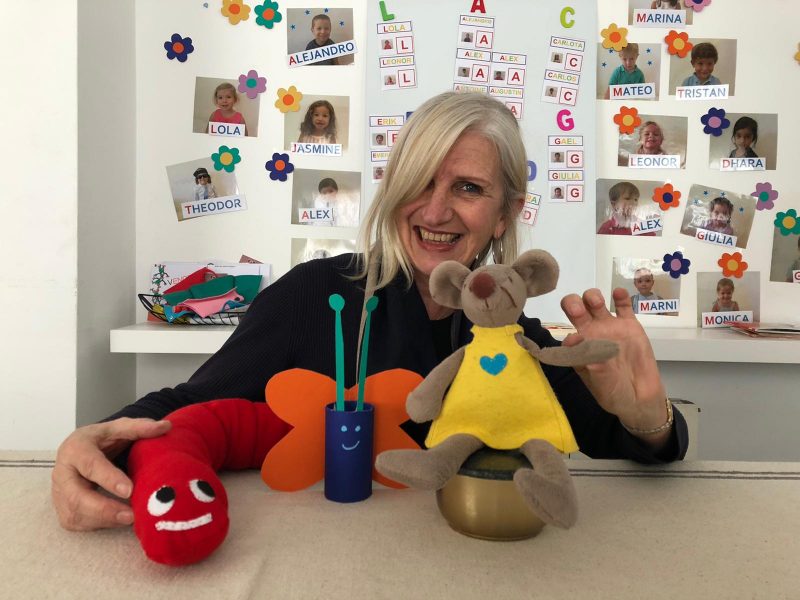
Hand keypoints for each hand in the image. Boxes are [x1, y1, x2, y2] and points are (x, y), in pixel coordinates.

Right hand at [51, 418, 170, 530]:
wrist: (80, 451)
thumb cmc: (101, 440)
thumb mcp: (117, 428)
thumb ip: (139, 427)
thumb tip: (166, 426)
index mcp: (75, 449)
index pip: (90, 465)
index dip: (109, 479)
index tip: (129, 491)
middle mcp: (62, 473)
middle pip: (77, 496)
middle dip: (104, 509)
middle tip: (132, 515)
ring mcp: (59, 493)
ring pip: (75, 513)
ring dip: (104, 520)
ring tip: (131, 519)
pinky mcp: (62, 509)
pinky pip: (77, 522)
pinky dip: (99, 524)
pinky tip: (118, 520)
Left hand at [560, 288, 670, 445]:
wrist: (641, 398)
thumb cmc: (614, 392)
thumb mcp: (599, 382)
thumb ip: (587, 360)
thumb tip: (572, 339)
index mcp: (579, 348)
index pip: (566, 331)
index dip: (566, 333)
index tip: (575, 339)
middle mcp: (591, 334)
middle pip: (575, 309)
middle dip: (573, 303)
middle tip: (578, 310)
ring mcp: (610, 328)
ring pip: (595, 302)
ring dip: (592, 297)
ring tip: (598, 304)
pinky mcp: (630, 326)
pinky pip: (623, 306)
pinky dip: (620, 296)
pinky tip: (619, 294)